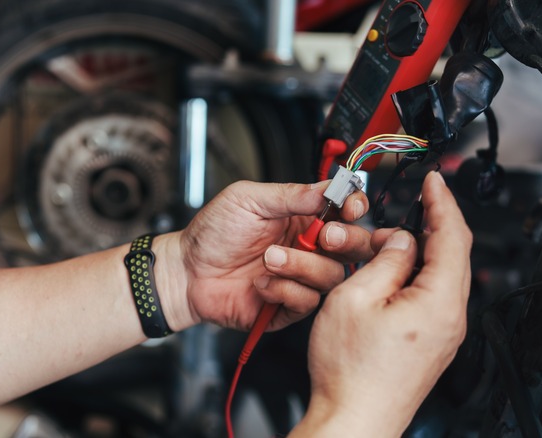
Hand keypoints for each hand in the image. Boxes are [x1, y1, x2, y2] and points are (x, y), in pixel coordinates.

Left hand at [158, 180, 372, 331]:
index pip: (346, 211)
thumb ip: (290, 194)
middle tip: (325, 236)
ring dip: (302, 265)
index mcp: (303, 218)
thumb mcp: (248, 199)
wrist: (186, 272)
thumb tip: (328, 188)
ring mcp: (300, 278)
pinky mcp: (288, 307)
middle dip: (346, 240)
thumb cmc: (212, 233)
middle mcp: (308, 248)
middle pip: (353, 247)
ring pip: (331, 276)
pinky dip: (284, 290)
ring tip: (269, 258)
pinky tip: (260, 284)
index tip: (349, 207)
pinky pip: (308, 301)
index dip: (354, 208)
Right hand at [291, 172, 471, 436]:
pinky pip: (430, 297)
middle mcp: (450, 319)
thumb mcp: (355, 297)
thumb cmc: (350, 371)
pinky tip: (387, 276)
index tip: (434, 180)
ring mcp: (443, 334)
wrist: (353, 420)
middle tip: (395, 218)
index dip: (442, 201)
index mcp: (439, 301)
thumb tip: (402, 241)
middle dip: (424, 227)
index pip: (452, 235)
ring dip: (413, 254)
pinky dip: (412, 277)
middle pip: (451, 254)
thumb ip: (385, 260)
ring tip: (378, 251)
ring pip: (438, 276)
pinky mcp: (431, 345)